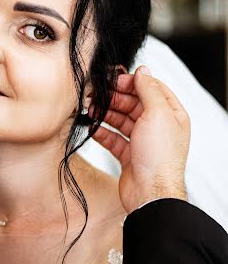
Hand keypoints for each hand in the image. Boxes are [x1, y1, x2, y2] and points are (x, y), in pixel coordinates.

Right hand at [92, 66, 189, 213]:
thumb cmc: (159, 158)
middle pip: (134, 104)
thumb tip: (142, 71)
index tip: (114, 80)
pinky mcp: (130, 156)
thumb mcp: (157, 114)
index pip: (151, 89)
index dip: (132, 83)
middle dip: (115, 99)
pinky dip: (103, 133)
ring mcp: (143, 142)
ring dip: (106, 114)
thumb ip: (149, 90)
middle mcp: (158, 127)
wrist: (151, 193)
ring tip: (91, 111)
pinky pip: (114, 139)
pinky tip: (93, 129)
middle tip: (97, 95)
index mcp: (171, 114)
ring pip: (122, 121)